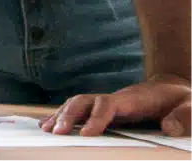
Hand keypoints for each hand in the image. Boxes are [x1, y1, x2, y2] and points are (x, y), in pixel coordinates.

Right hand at [43, 76, 191, 136]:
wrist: (174, 89)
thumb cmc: (183, 100)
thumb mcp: (191, 106)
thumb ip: (184, 117)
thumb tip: (169, 128)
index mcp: (133, 99)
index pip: (107, 104)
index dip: (95, 118)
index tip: (87, 135)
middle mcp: (115, 99)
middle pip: (84, 101)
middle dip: (68, 115)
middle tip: (57, 133)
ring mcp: (109, 104)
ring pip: (77, 105)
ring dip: (61, 115)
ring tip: (47, 130)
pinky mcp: (107, 112)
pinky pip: (80, 112)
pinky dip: (62, 116)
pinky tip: (50, 125)